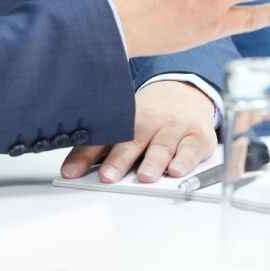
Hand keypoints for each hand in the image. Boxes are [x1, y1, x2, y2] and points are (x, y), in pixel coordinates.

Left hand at [61, 80, 218, 182]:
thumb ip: (101, 148)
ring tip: (145, 176)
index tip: (71, 172)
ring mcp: (174, 129)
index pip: (102, 138)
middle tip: (108, 176)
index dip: (85, 155)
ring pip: (162, 145)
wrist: (187, 93)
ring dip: (153, 161)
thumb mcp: (124, 126)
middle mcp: (149, 122)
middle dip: (119, 159)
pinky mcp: (198, 138)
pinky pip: (191, 149)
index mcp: (126, 119)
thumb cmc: (150, 117)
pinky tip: (176, 170)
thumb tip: (72, 171)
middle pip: (132, 140)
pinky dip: (184, 160)